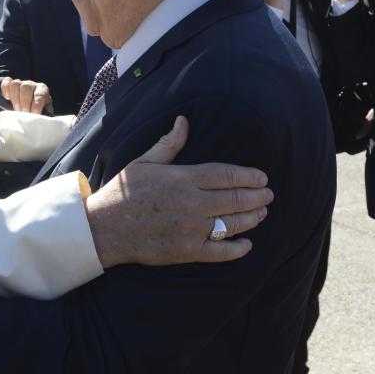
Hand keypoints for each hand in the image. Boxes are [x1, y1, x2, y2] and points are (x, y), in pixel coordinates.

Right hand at [1, 77, 52, 113]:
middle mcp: (32, 84)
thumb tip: (39, 118)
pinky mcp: (11, 84)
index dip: (36, 105)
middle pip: (26, 87)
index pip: (39, 94)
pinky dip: (5, 89)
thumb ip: (43, 114)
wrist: (32, 108)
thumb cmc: (39, 111)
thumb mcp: (44, 112)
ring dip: (15, 98)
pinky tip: (7, 98)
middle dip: (24, 103)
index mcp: (43, 90)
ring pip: (15, 84)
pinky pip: (7, 81)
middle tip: (23, 113)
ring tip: (16, 109)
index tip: (33, 114)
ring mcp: (21, 83)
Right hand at [85, 116, 272, 267]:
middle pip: (235, 199)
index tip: (262, 177)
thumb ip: (169, 144)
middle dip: (257, 196)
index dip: (249, 176)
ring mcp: (191, 229)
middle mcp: (192, 204)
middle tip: (269, 194)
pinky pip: (220, 252)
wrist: (105, 228)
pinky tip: (248, 244)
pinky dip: (238, 249)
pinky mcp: (187, 251)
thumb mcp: (144, 161)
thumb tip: (184, 122)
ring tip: (262, 213)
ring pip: (233, 224)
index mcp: (183, 179)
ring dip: (252, 218)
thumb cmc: (123, 191)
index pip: (226, 175)